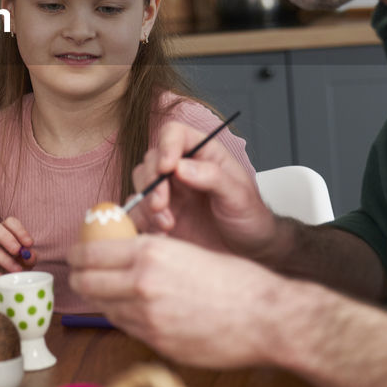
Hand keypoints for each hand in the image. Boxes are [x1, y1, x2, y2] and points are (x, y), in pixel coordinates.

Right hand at [0, 218, 35, 315]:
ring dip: (5, 259)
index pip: (8, 222)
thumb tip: (31, 254)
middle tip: (18, 251)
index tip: (29, 244)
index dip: (19, 230)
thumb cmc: (5, 278)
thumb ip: (27, 259)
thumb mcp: (21, 267)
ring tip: (17, 271)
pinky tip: (0, 279)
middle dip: (7, 238)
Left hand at [68, 235, 282, 367]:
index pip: (91, 253)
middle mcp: (142, 283)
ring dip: (101, 300)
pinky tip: (135, 311)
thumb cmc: (237, 281)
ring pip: (103, 308)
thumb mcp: (187, 249)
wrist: (266, 317)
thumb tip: (121, 254)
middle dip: (80, 278)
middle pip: (86, 282)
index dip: (78, 255)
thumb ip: (150, 253)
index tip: (76, 256)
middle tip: (81, 276)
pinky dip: (124, 318)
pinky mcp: (156, 342)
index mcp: (150, 252)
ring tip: (108, 293)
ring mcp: (147, 317)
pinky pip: (126, 328)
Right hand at [134, 120, 276, 260]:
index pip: (175, 133)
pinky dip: (143, 222)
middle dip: (152, 183)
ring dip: (147, 204)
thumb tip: (180, 166)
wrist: (248, 253)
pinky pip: (138, 212)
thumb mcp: (240, 197)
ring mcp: (169, 192)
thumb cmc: (249, 219)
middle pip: (152, 160)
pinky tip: (162, 234)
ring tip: (168, 225)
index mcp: (204, 154)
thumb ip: (213, 177)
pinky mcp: (159, 215)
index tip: (167, 168)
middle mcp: (181, 169)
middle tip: (161, 205)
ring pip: (141, 185)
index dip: (166, 146)